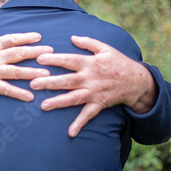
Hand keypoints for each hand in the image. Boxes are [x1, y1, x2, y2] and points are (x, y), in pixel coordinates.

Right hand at [0, 20, 52, 107]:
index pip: (12, 39)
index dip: (26, 37)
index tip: (39, 36)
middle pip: (19, 53)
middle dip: (36, 52)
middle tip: (51, 52)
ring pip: (16, 72)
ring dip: (33, 72)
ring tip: (47, 74)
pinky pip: (6, 90)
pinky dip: (18, 93)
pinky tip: (30, 97)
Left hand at [30, 36, 156, 136]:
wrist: (137, 81)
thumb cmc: (118, 62)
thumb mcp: (105, 48)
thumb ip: (88, 42)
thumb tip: (72, 37)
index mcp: (90, 63)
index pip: (69, 60)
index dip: (54, 59)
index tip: (39, 59)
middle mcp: (90, 78)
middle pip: (67, 80)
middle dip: (50, 82)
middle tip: (33, 84)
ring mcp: (94, 92)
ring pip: (74, 98)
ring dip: (59, 102)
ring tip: (43, 106)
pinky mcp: (99, 104)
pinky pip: (88, 115)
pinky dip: (80, 123)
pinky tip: (70, 132)